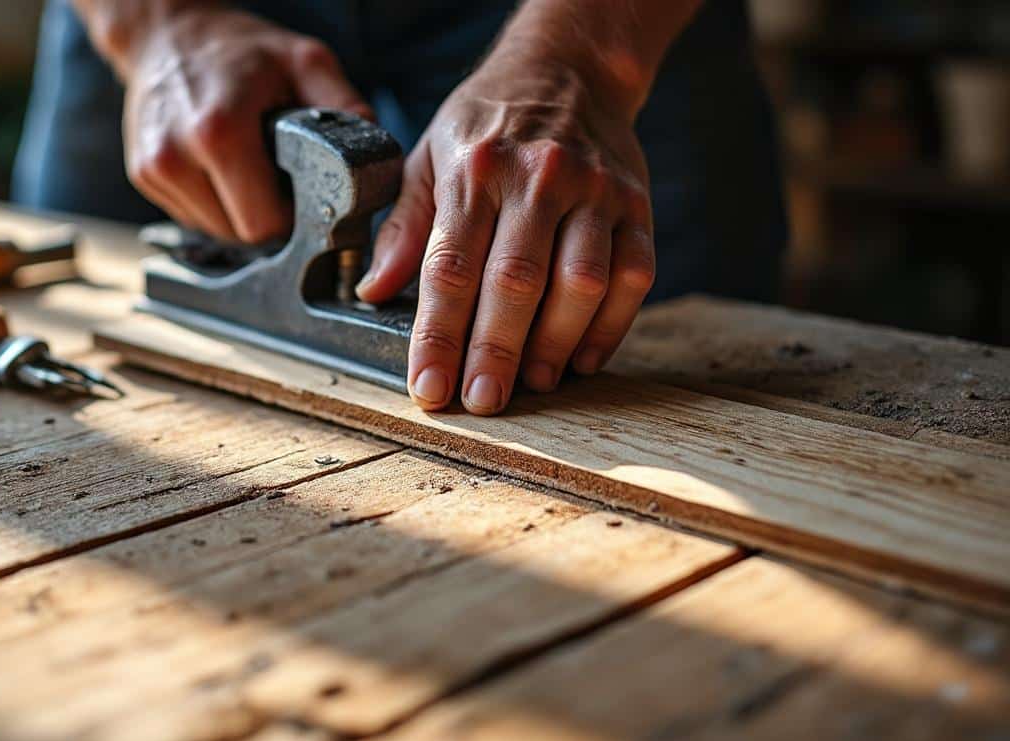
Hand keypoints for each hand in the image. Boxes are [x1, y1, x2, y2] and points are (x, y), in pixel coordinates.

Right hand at [83, 4, 369, 242]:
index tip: (302, 195)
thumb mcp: (305, 62)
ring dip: (239, 213)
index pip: (265, 224)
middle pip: (240, 235)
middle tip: (278, 180)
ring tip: (247, 169)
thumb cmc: (240, 49)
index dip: (293, 219)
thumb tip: (375, 160)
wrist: (168, 33)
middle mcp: (176, 156)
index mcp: (219, 132)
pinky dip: (214, 204)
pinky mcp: (143, 176)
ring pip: (215, 231)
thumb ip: (346, 108)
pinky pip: (193, 216)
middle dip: (268, 218)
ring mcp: (154, 169)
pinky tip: (221, 169)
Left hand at [355, 56, 655, 414]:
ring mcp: (594, 192)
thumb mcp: (427, 157)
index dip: (438, 336)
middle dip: (495, 352)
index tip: (428, 388)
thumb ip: (404, 227)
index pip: (449, 268)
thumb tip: (374, 291)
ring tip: (534, 384)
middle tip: (482, 402)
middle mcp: (537, 178)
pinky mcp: (637, 205)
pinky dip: (610, 327)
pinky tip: (581, 358)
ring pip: (581, 283)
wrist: (569, 68)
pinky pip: (633, 277)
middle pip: (515, 282)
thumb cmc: (488, 124)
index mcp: (474, 171)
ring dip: (555, 344)